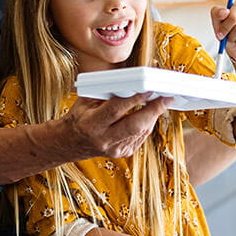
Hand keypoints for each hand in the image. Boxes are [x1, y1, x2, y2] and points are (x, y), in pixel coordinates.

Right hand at [52, 93, 168, 159]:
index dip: (134, 99)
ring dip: (153, 116)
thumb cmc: (78, 118)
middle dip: (154, 110)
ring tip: (161, 102)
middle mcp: (104, 139)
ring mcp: (114, 149)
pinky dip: (146, 124)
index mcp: (91, 124)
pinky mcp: (122, 153)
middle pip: (135, 125)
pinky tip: (150, 114)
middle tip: (166, 98)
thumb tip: (131, 81)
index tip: (149, 89)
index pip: (116, 110)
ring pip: (141, 131)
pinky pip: (140, 137)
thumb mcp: (86, 101)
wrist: (69, 144)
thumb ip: (106, 93)